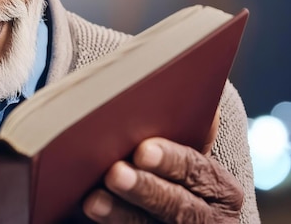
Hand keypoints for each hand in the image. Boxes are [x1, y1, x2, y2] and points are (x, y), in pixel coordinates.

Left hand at [82, 137, 242, 222]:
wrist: (163, 211)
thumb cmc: (168, 169)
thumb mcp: (183, 154)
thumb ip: (186, 129)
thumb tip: (187, 91)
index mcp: (218, 188)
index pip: (199, 172)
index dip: (172, 161)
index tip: (143, 150)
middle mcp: (208, 219)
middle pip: (177, 207)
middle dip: (145, 188)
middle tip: (114, 173)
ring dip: (120, 213)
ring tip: (92, 200)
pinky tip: (83, 213)